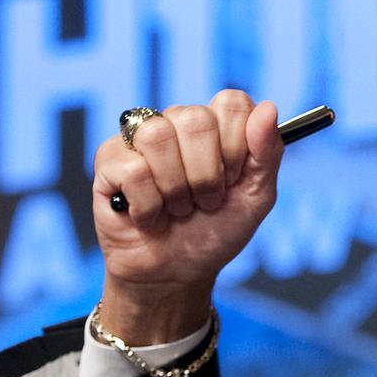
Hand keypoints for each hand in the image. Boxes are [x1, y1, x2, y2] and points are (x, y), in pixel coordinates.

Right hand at [91, 91, 283, 342]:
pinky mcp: (108, 161)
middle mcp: (176, 123)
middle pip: (195, 118)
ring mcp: (139, 139)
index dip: (236, 146)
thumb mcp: (255, 198)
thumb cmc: (216, 232)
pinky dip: (150, 206)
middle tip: (206, 201)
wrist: (178, 273)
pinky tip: (150, 216)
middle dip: (208, 175)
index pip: (231, 103)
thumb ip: (267, 153)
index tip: (234, 179)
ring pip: (158, 137)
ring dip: (177, 190)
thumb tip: (268, 107)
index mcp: (216, 127)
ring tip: (178, 208)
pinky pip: (133, 170)